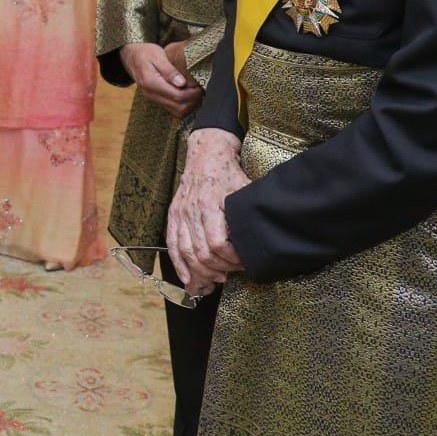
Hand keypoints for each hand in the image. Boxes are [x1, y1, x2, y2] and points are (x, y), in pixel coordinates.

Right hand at [120, 42, 201, 115]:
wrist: (132, 56)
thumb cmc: (145, 53)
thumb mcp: (158, 56)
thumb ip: (169, 70)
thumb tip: (182, 83)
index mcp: (151, 83)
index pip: (177, 96)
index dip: (192, 94)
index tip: (200, 85)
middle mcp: (151, 94)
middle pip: (178, 107)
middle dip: (193, 100)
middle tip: (200, 89)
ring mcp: (153, 98)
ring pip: (176, 111)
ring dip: (189, 104)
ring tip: (195, 92)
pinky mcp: (157, 99)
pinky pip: (173, 109)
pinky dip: (183, 104)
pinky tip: (188, 94)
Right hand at [167, 128, 249, 292]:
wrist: (206, 156)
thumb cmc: (229, 174)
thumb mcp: (244, 190)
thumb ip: (248, 215)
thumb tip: (264, 239)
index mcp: (210, 205)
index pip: (218, 244)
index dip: (232, 259)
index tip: (244, 262)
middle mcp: (191, 211)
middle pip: (201, 253)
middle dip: (218, 269)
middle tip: (233, 273)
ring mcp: (180, 214)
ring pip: (186, 253)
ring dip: (200, 271)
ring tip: (216, 280)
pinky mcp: (173, 216)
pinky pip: (172, 245)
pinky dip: (179, 265)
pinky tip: (187, 278)